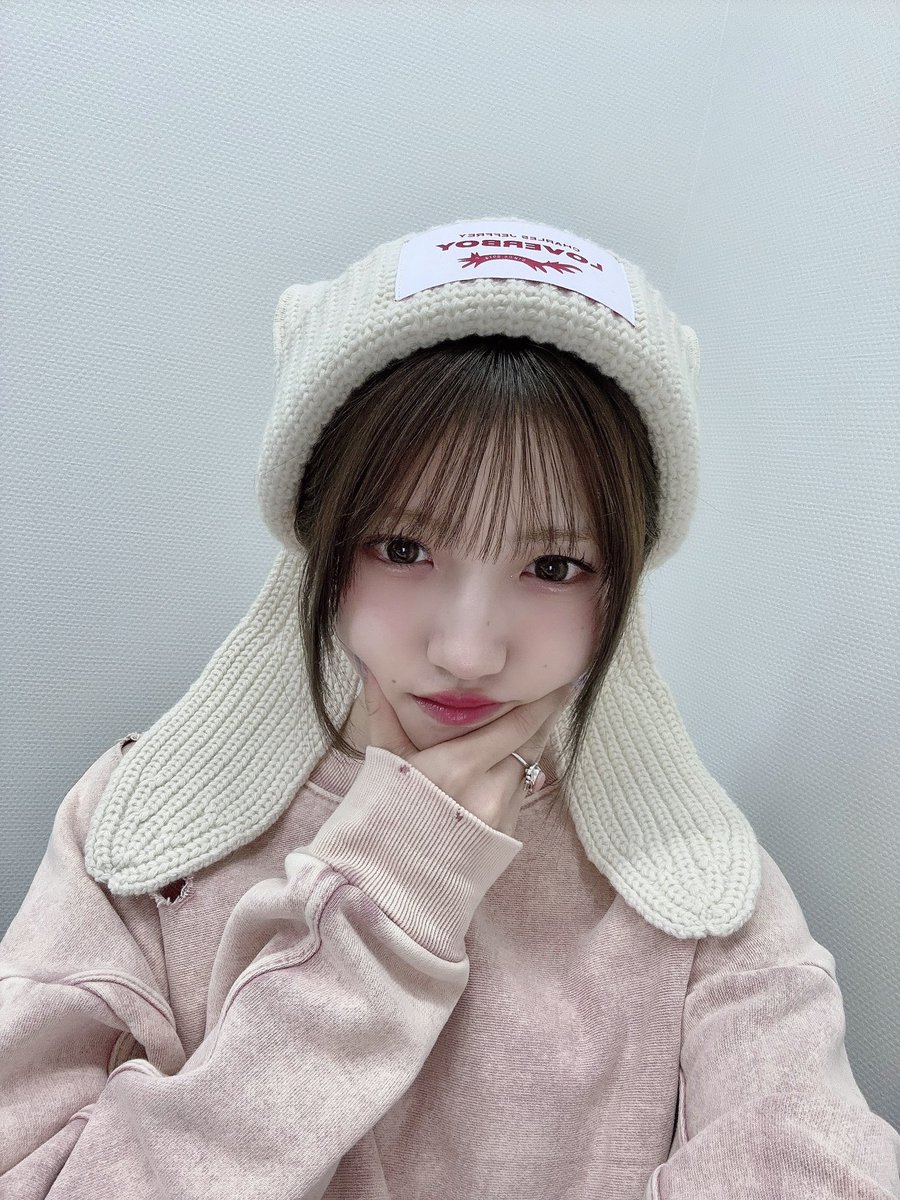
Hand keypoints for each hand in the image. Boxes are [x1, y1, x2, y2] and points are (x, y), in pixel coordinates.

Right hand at [355, 665, 573, 836]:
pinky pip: (519, 792)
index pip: (517, 724)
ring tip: (536, 718)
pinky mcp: (505, 835)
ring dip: (533, 742)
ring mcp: (501, 816)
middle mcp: (488, 790)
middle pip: (532, 742)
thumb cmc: (380, 820)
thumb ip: (384, 714)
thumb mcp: (383, 763)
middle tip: (556, 690)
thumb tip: (372, 672)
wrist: (386, 887)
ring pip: (528, 766)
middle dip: (546, 715)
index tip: (555, 680)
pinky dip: (519, 771)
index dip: (542, 701)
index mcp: (458, 766)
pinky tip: (511, 759)